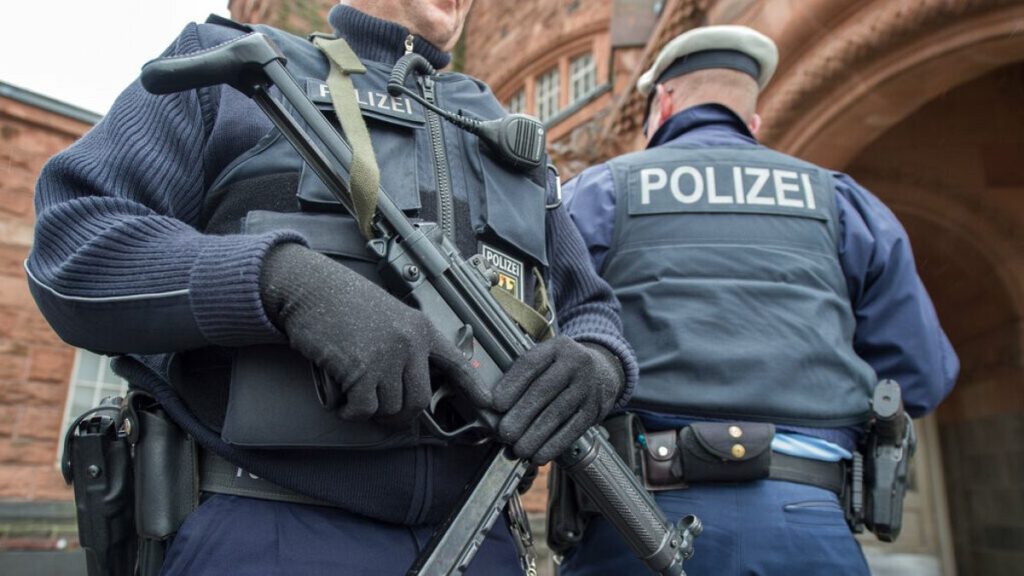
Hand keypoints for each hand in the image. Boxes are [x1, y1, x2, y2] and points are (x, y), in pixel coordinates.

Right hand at [259, 244, 479, 423]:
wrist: (311, 288)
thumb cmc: (344, 302)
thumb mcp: (389, 315)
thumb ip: (405, 344)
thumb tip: (409, 382)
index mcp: (420, 328)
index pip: (456, 361)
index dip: (474, 386)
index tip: (489, 402)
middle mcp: (409, 343)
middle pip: (419, 399)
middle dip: (402, 414)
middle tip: (384, 415)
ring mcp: (386, 356)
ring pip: (390, 407)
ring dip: (371, 411)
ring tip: (355, 397)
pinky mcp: (360, 369)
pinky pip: (364, 408)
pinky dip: (352, 412)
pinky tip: (343, 402)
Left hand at [492, 337, 624, 463]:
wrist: (603, 371)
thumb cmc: (562, 368)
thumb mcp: (546, 359)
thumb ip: (522, 376)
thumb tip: (493, 406)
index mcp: (557, 347)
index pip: (530, 364)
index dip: (511, 385)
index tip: (495, 404)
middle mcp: (575, 363)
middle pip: (543, 390)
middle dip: (521, 415)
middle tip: (504, 433)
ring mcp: (588, 387)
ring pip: (558, 413)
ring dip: (535, 435)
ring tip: (518, 449)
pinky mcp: (595, 409)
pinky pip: (573, 430)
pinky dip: (554, 445)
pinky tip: (539, 455)